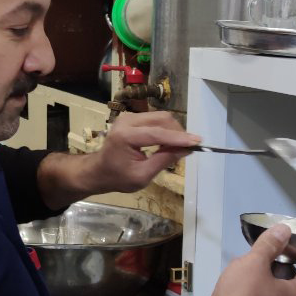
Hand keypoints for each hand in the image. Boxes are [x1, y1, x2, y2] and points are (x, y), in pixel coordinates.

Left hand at [84, 111, 200, 193]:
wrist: (99, 171)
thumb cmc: (118, 178)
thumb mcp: (142, 176)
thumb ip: (164, 160)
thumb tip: (187, 149)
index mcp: (125, 136)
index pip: (157, 133)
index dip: (178, 137)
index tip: (197, 142)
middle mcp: (126, 121)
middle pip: (161, 119)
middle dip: (178, 132)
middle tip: (187, 148)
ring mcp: (129, 117)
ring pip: (160, 117)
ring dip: (173, 130)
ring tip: (176, 148)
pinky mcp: (133, 118)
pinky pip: (155, 119)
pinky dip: (166, 129)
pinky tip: (167, 143)